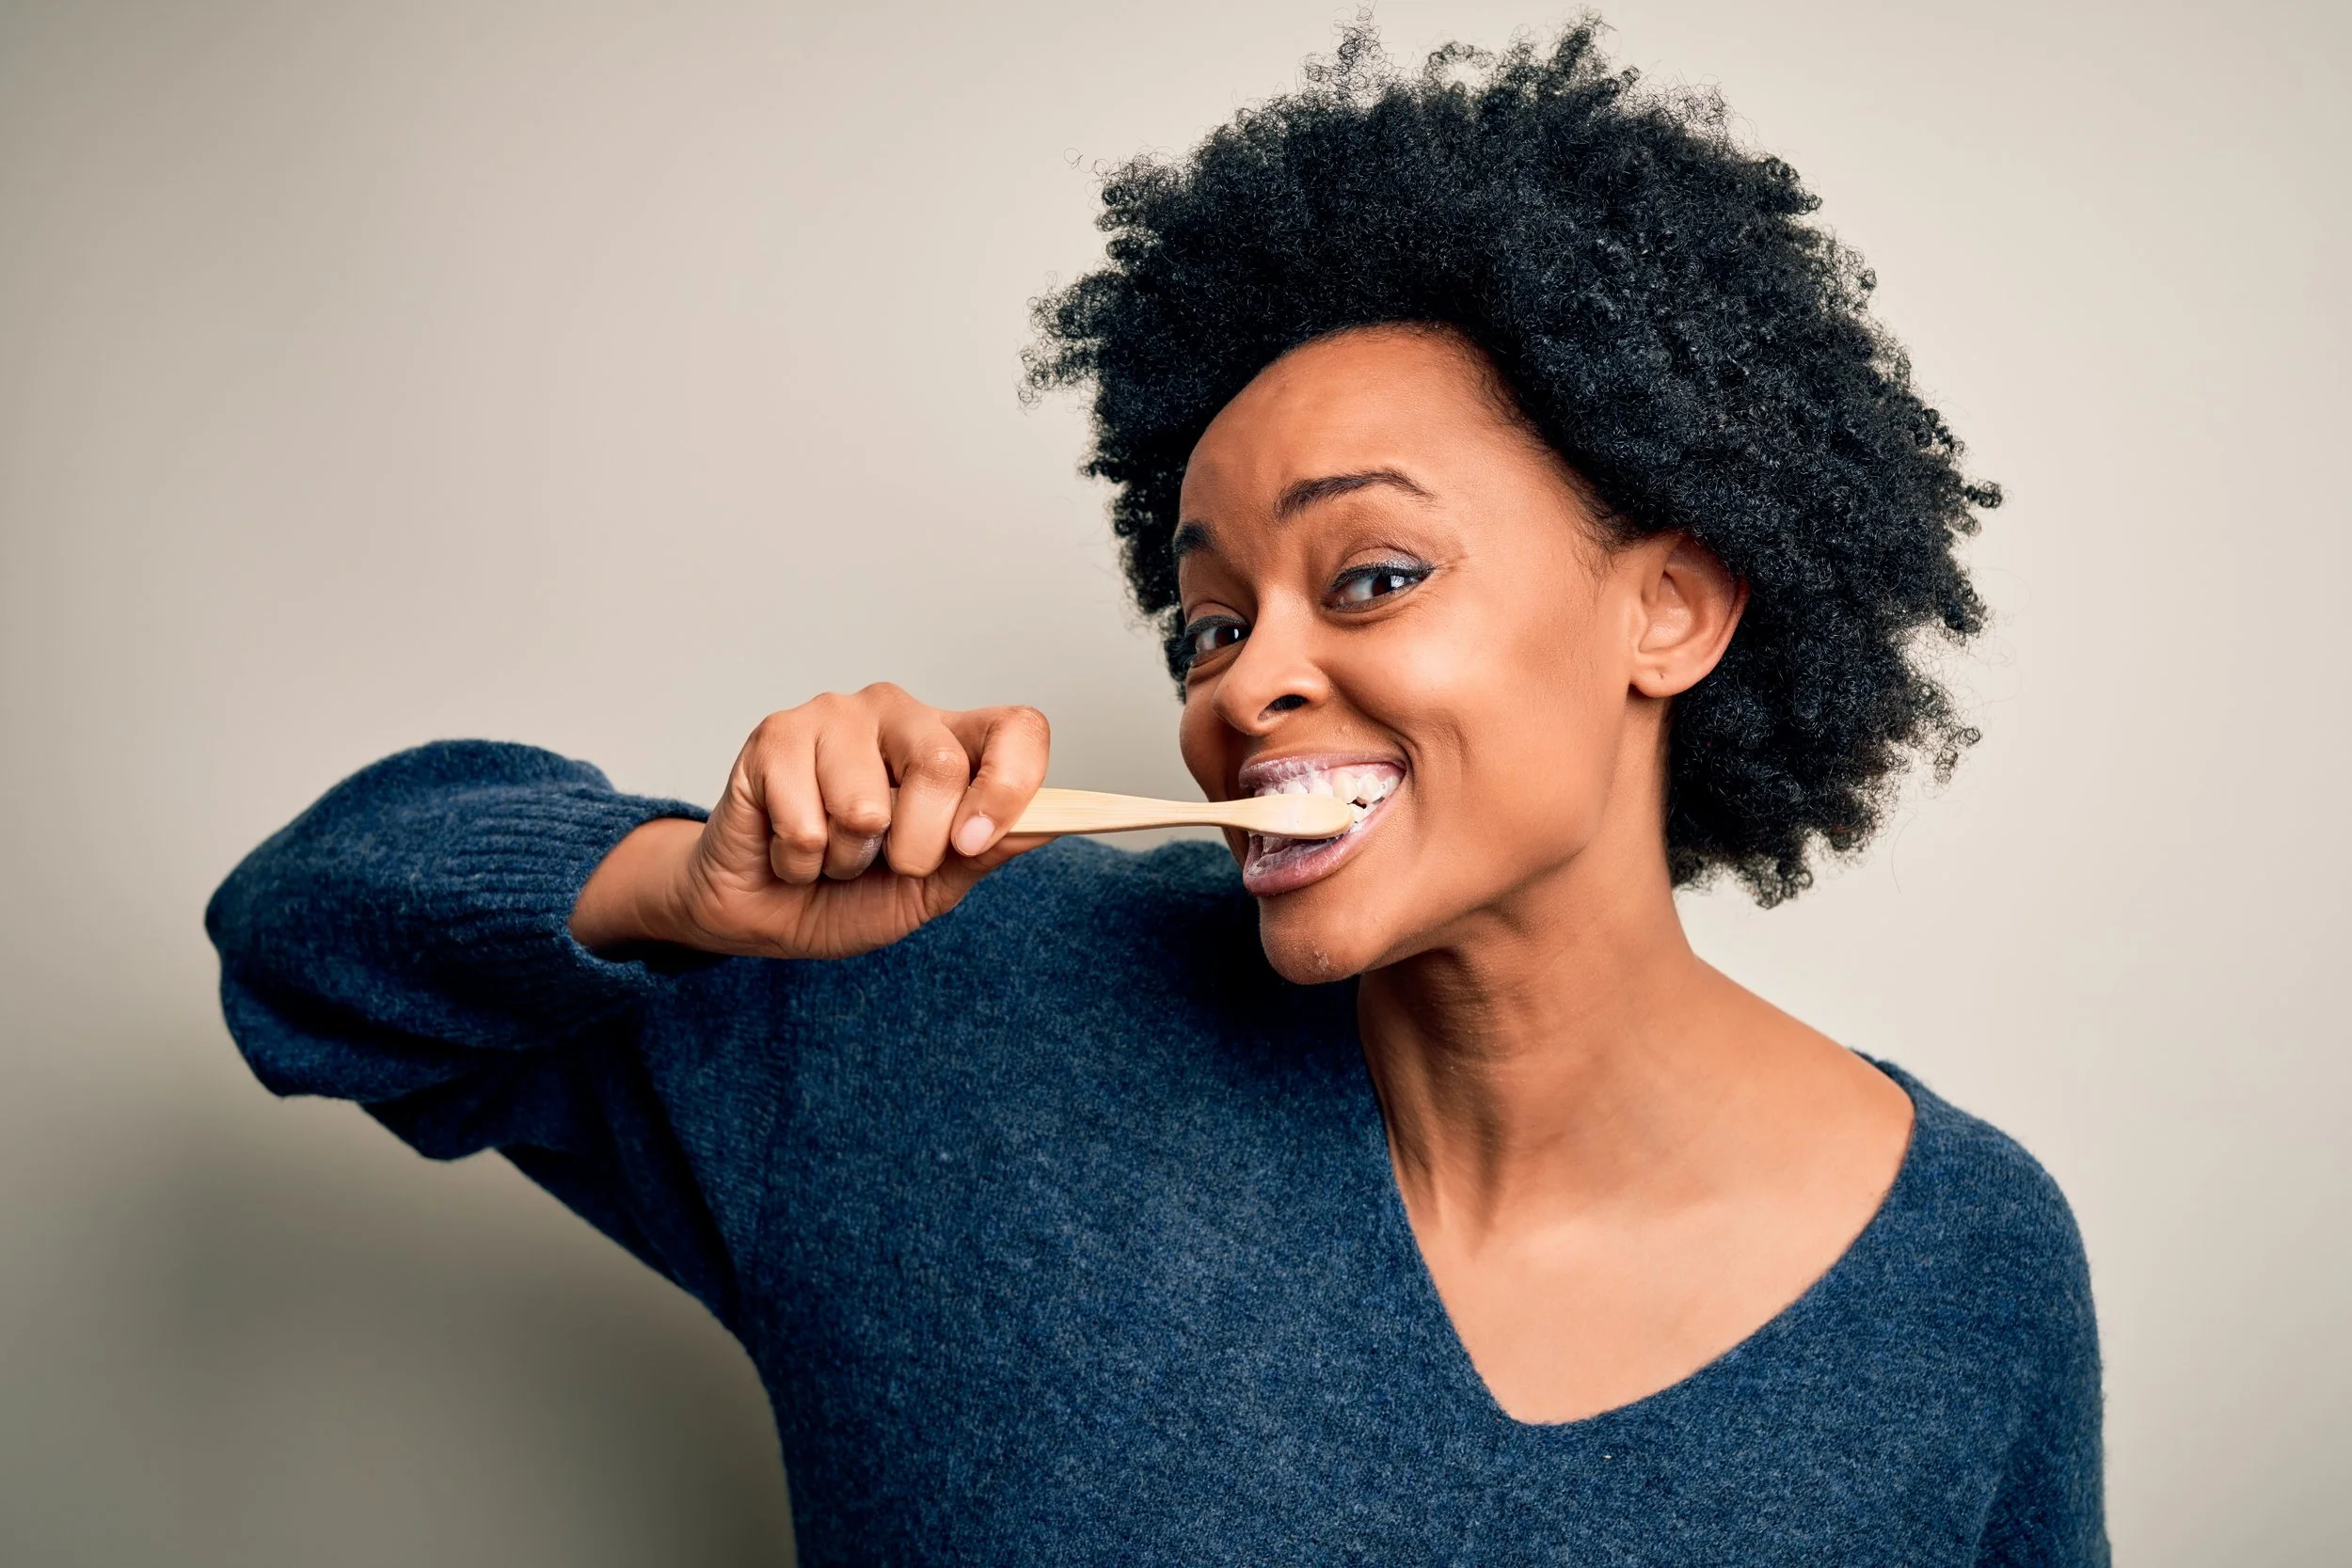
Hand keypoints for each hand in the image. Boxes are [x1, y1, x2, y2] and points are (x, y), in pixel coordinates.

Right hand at [571, 685, 1050, 959]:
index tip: (975, 841)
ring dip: (845, 858)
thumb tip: (1051, 824)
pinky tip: (788, 847)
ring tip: (828, 851)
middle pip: (941, 764)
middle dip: (915, 846)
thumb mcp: (929, 889)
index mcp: (950, 743)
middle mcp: (898, 715)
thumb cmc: (846, 893)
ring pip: (866, 803)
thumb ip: (983, 853)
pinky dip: (798, 859)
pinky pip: (806, 821)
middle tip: (883, 864)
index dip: (1010, 782)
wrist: (758, 913)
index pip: (1016, 728)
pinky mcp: (775, 735)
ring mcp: (835, 716)